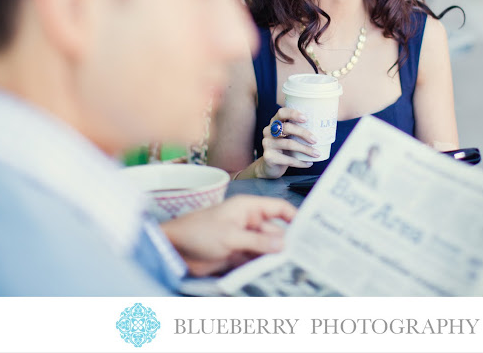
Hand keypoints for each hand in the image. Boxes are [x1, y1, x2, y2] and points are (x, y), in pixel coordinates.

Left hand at [159, 195, 296, 276]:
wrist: (172, 249)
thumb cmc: (198, 232)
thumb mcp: (230, 236)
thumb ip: (257, 242)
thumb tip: (283, 245)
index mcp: (248, 208)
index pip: (278, 209)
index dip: (294, 217)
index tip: (310, 231)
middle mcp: (249, 222)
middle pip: (275, 233)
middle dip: (286, 245)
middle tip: (303, 259)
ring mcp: (243, 239)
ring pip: (266, 249)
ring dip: (274, 258)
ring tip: (291, 270)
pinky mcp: (236, 255)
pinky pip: (255, 260)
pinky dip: (262, 267)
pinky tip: (273, 275)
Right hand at [257, 107, 319, 177]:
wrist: (271, 166)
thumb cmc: (284, 148)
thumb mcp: (289, 137)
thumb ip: (298, 131)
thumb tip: (323, 128)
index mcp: (275, 122)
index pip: (282, 112)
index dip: (293, 114)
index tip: (305, 118)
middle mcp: (269, 131)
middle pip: (287, 128)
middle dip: (303, 133)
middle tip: (315, 140)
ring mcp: (267, 143)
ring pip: (289, 144)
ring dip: (305, 149)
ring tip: (316, 153)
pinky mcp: (268, 157)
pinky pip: (287, 159)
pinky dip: (300, 162)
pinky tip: (308, 163)